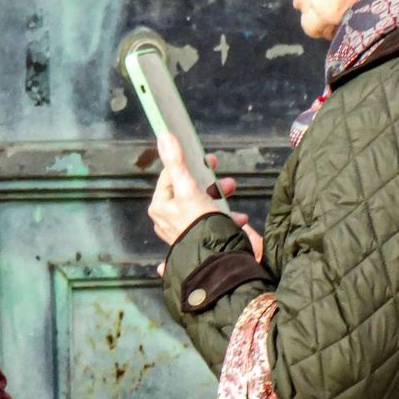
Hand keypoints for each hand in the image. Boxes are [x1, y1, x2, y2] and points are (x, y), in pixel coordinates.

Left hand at [149, 136, 263, 271]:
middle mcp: (167, 220)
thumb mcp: (189, 188)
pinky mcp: (196, 242)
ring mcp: (182, 232)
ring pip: (202, 208)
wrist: (215, 262)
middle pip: (190, 191)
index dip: (191, 165)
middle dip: (212, 186)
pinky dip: (225, 221)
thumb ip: (177, 162)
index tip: (210, 161)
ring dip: (222, 202)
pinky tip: (237, 222)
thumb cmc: (199, 225)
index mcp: (160, 206)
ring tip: (237, 207)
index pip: (172, 175)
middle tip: (229, 183)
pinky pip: (210, 225)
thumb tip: (164, 135)